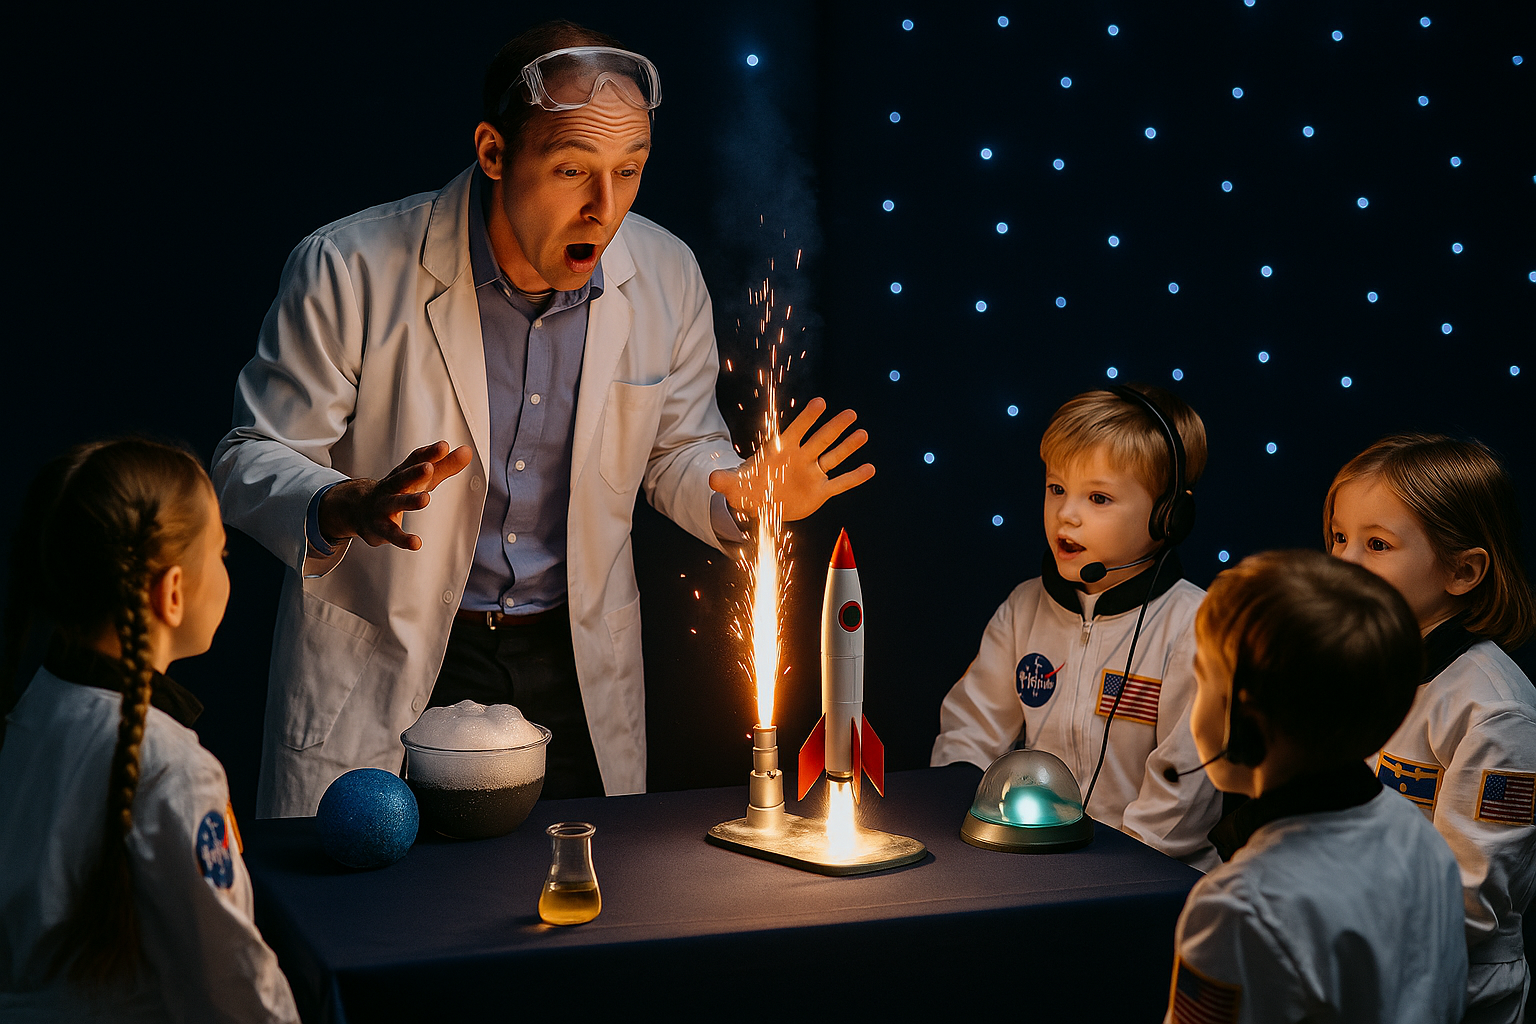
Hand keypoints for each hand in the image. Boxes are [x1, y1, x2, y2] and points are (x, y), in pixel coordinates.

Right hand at [318, 441, 472, 549]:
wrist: (356, 508)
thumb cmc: (397, 489)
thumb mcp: (420, 478)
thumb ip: (444, 466)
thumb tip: (467, 451)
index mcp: (402, 473)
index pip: (414, 460)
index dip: (428, 453)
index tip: (443, 446)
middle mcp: (391, 487)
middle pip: (402, 478)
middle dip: (414, 472)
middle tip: (428, 467)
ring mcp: (383, 506)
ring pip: (395, 503)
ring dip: (409, 501)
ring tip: (425, 499)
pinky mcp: (380, 528)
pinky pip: (391, 533)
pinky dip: (403, 539)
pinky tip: (416, 543)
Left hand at [709, 398, 874, 521]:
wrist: (760, 500)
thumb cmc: (748, 485)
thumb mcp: (733, 485)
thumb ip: (724, 480)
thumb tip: (711, 479)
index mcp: (781, 450)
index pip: (796, 430)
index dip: (808, 418)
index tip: (820, 403)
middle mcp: (801, 457)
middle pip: (820, 439)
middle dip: (834, 427)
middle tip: (850, 414)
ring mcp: (812, 473)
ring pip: (833, 457)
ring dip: (848, 447)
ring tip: (863, 434)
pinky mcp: (820, 491)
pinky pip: (840, 483)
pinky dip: (854, 477)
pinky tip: (870, 469)